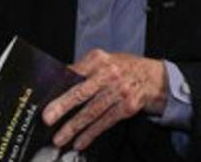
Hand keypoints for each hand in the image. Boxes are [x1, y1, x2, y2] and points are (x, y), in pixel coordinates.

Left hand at [42, 49, 168, 150]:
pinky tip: (80, 142)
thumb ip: (83, 70)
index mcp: (98, 59)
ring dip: (74, 127)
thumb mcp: (104, 61)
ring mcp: (120, 91)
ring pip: (92, 111)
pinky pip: (105, 122)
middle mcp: (109, 73)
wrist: (155, 77)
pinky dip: (91, 134)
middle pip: (82, 92)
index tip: (45, 99)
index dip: (58, 87)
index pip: (74, 73)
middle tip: (47, 118)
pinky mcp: (128, 106)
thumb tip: (57, 83)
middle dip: (62, 106)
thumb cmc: (124, 68)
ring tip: (60, 138)